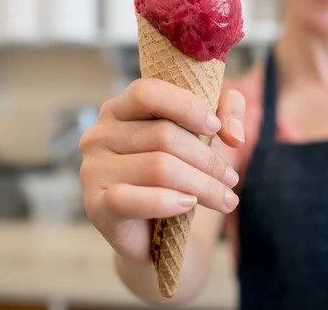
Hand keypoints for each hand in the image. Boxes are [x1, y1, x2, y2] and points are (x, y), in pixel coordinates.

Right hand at [79, 78, 245, 263]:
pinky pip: (133, 199)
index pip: (147, 92)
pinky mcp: (96, 206)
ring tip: (226, 198)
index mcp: (119, 109)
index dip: (186, 106)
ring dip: (201, 185)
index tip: (215, 127)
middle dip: (207, 159)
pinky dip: (168, 202)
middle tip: (231, 178)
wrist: (156, 234)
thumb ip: (228, 109)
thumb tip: (233, 134)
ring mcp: (93, 170)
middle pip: (163, 135)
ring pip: (158, 167)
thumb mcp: (207, 131)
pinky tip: (189, 205)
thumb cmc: (180, 172)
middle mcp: (99, 135)